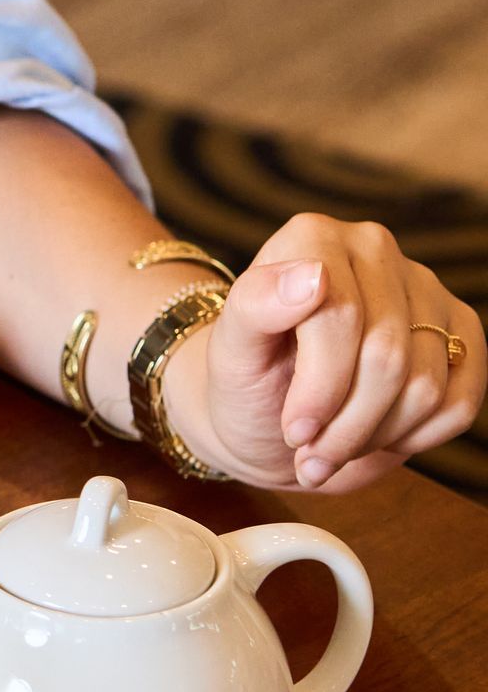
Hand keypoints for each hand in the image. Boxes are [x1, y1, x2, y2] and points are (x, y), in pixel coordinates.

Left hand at [164, 215, 484, 492]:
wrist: (268, 417)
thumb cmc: (245, 381)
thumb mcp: (230, 353)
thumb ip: (255, 305)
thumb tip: (313, 273)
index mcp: (313, 238)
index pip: (341, 318)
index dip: (321, 388)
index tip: (294, 430)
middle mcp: (375, 249)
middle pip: (388, 357)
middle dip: (347, 426)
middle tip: (310, 453)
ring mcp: (425, 289)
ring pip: (426, 386)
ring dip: (377, 437)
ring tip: (334, 447)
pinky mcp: (460, 332)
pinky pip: (460, 401)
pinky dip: (417, 438)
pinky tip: (376, 435)